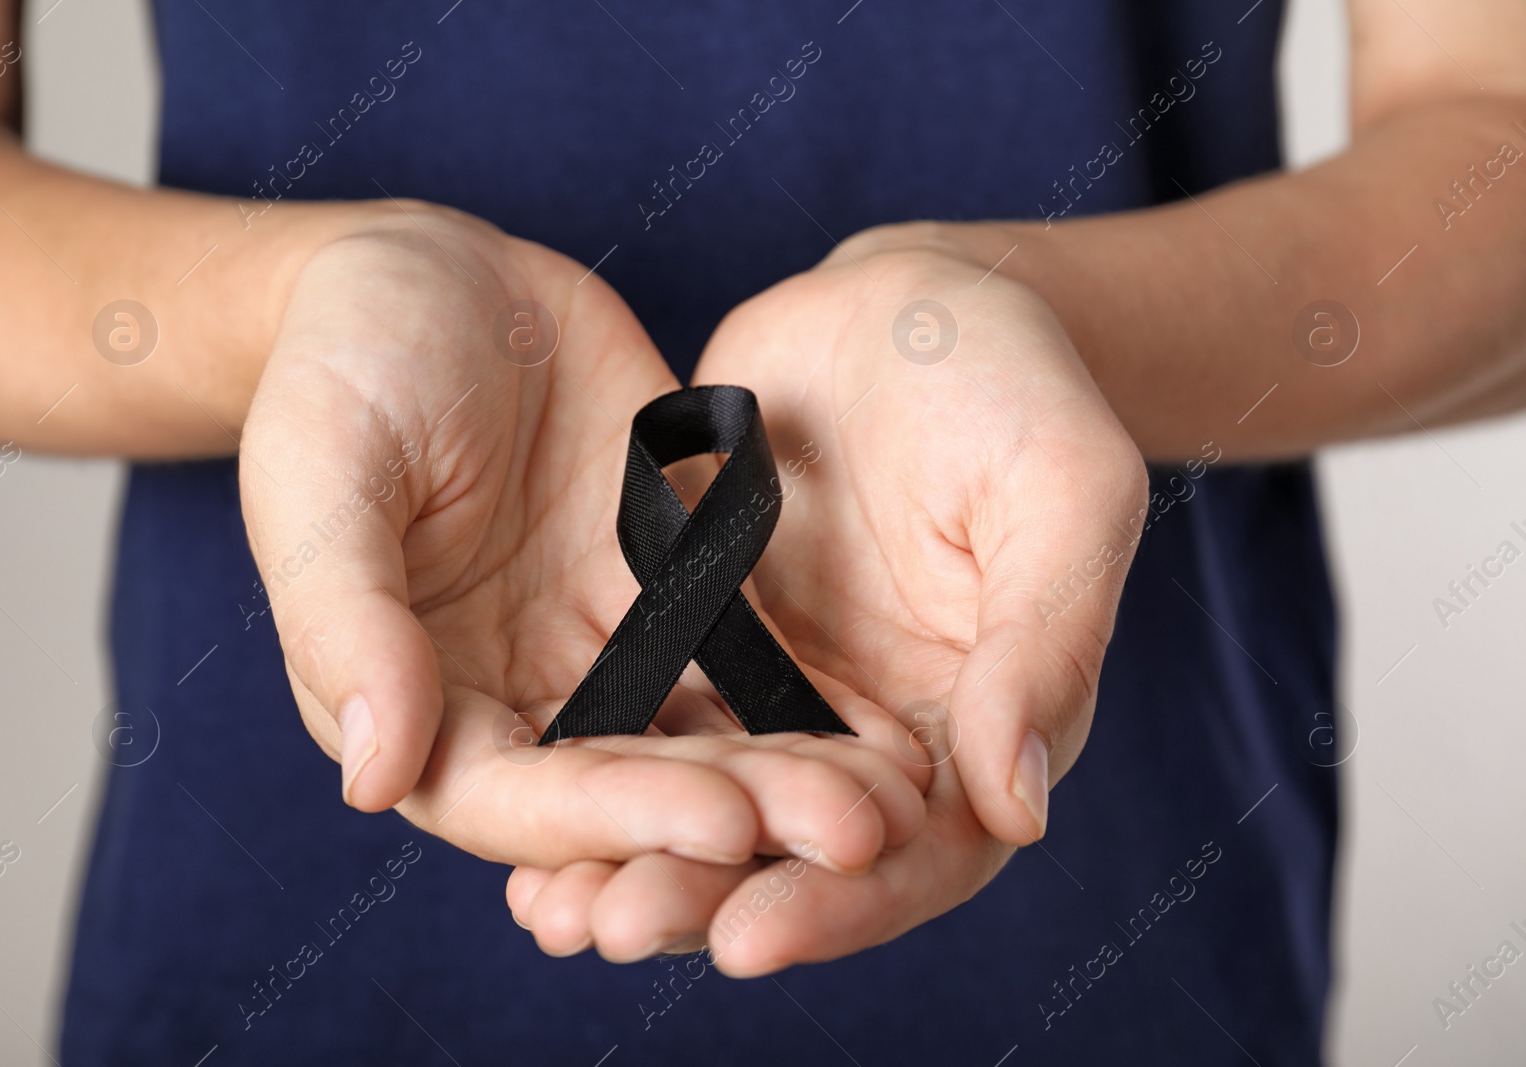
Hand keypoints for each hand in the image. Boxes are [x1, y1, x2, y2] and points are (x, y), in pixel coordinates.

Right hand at [238, 208, 925, 893]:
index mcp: (416, 697)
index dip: (616, 820)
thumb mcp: (323, 474)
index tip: (724, 825)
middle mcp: (517, 695)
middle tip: (854, 835)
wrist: (430, 273)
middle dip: (738, 815)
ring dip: (792, 777)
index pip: (515, 798)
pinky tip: (894, 724)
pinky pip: (746, 651)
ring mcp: (600, 644)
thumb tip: (374, 778)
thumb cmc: (343, 362)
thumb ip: (346, 621)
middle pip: (629, 785)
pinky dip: (811, 697)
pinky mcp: (670, 586)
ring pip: (702, 734)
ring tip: (894, 799)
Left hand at [507, 225, 1147, 972]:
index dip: (838, 905)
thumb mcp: (1064, 496)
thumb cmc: (1018, 387)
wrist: (908, 303)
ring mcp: (787, 690)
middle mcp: (880, 734)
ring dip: (634, 855)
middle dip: (705, 896)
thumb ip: (1046, 646)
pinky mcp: (710, 637)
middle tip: (610, 927)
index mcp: (983, 729)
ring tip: (552, 908)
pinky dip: (599, 762)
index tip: (746, 937)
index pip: (919, 857)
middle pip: (795, 851)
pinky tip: (523, 793)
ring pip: (711, 800)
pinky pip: (652, 713)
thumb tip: (1014, 810)